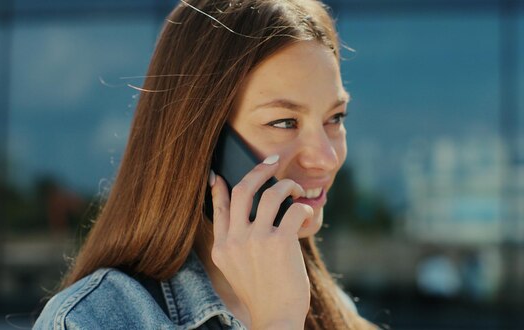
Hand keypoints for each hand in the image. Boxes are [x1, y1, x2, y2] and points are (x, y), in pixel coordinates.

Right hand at [209, 155, 312, 328]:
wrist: (275, 318)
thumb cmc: (261, 293)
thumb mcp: (234, 268)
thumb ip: (233, 241)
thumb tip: (243, 215)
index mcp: (222, 245)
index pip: (219, 206)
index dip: (220, 186)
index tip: (221, 173)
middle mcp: (235, 240)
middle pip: (243, 190)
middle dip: (259, 169)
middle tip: (271, 162)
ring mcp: (256, 240)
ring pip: (271, 194)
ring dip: (287, 186)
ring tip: (296, 190)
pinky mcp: (280, 243)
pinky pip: (293, 210)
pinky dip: (302, 207)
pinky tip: (305, 213)